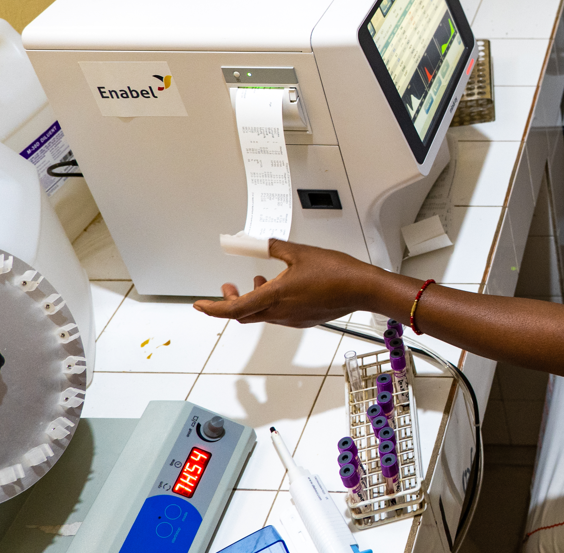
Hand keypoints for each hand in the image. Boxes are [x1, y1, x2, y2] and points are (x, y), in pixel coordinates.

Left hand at [193, 239, 397, 327]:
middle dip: (231, 301)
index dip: (213, 308)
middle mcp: (281, 312)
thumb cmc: (337, 272)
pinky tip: (282, 286)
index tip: (200, 304)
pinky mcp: (304, 319)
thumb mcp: (301, 252)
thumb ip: (276, 248)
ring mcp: (293, 319)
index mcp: (275, 296)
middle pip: (243, 314)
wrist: (363, 288)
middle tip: (228, 287)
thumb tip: (259, 243)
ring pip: (261, 314)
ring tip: (258, 280)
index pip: (233, 308)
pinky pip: (278, 315)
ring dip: (253, 299)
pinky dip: (271, 302)